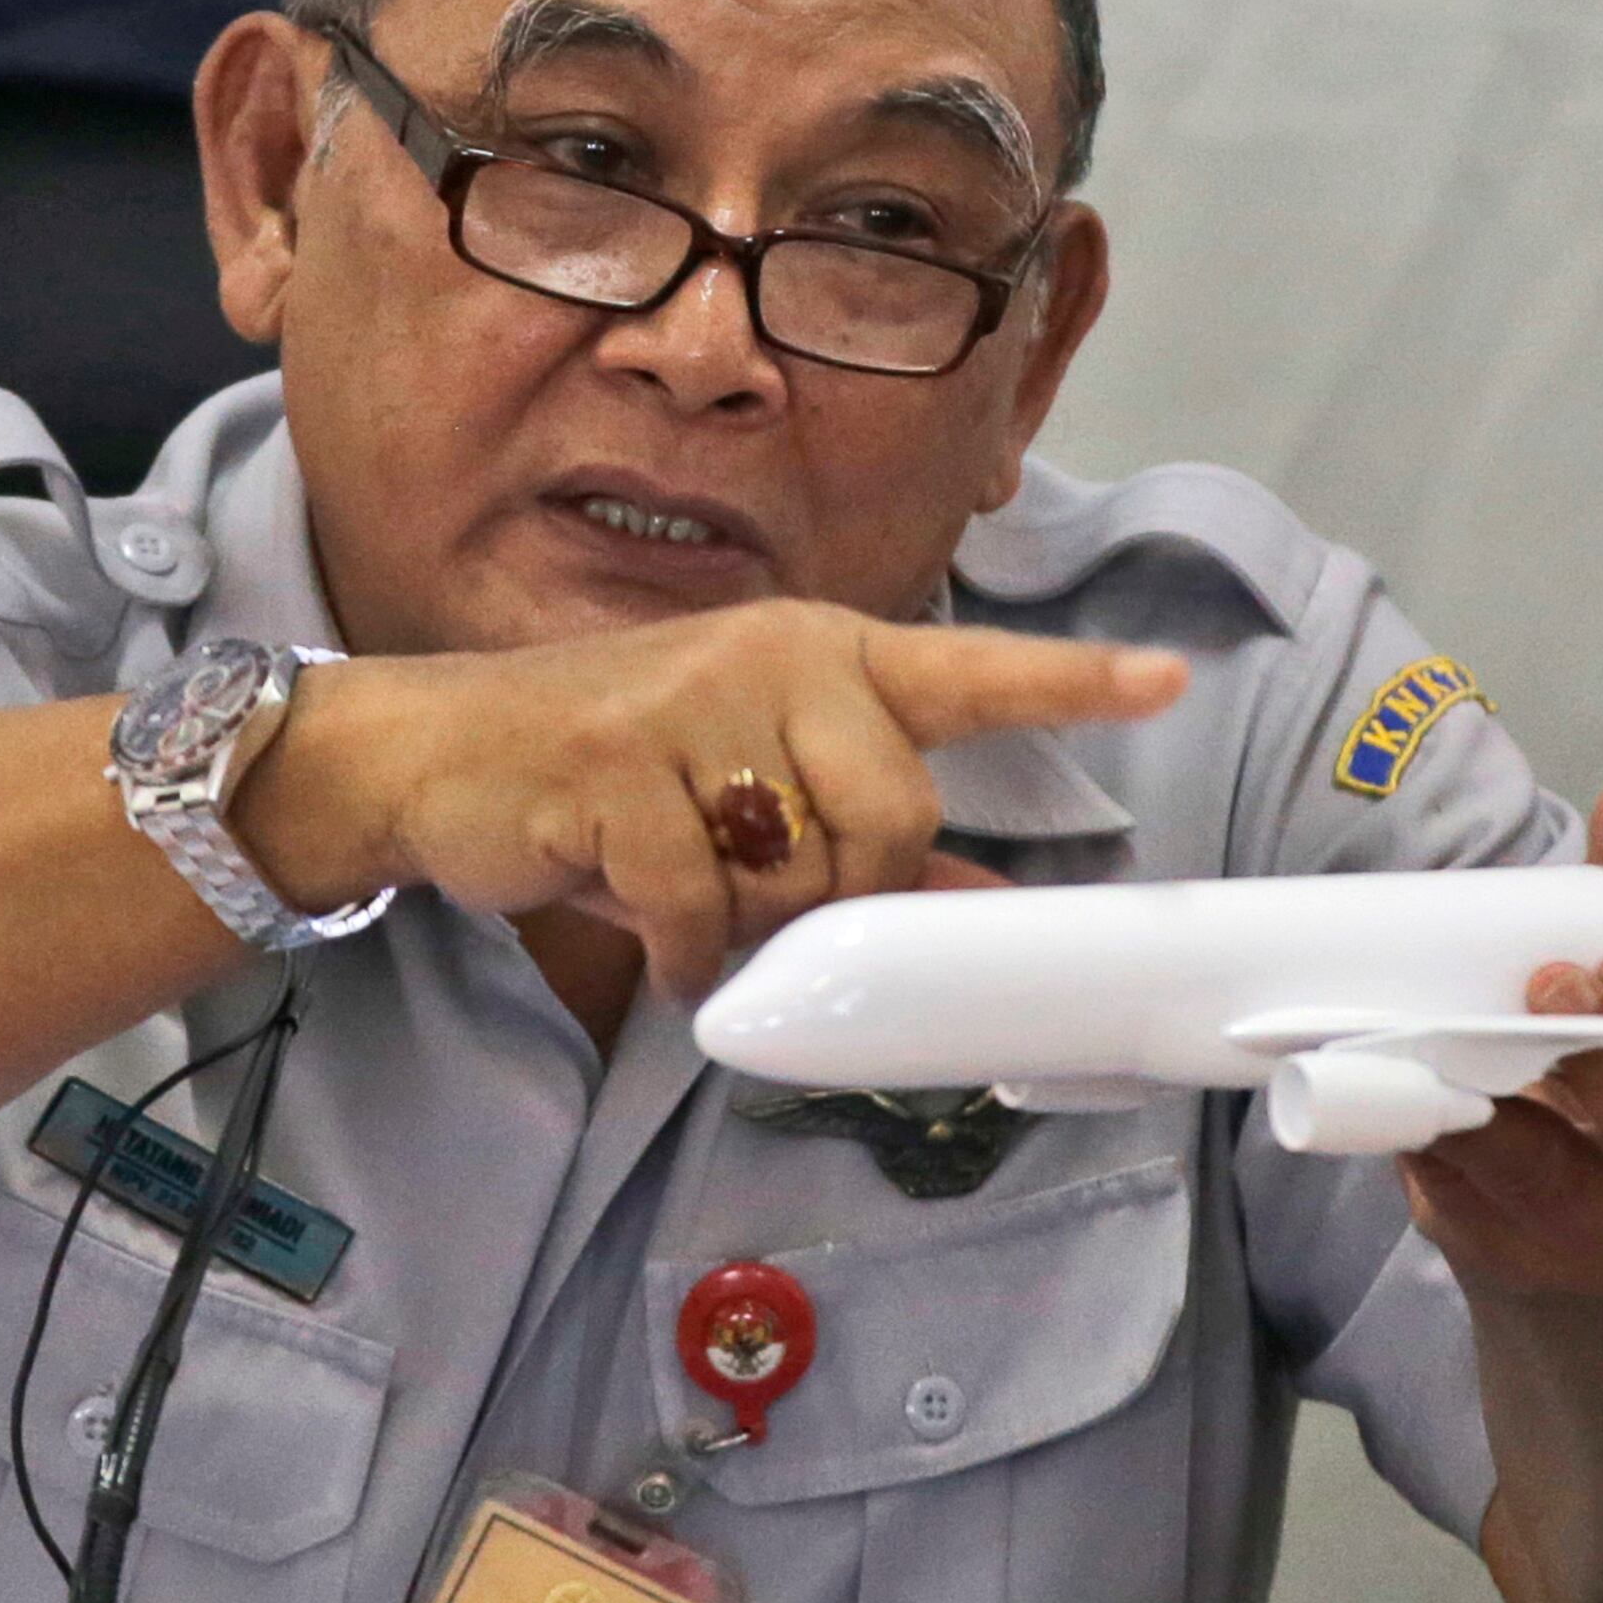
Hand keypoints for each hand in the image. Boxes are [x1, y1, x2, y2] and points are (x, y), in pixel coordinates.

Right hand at [241, 599, 1184, 998]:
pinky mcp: (619, 765)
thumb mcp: (743, 801)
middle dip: (841, 887)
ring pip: (799, 869)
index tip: (1165, 682)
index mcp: (820, 656)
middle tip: (766, 891)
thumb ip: (867, 845)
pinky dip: (682, 946)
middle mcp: (772, 657)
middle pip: (894, 815)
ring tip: (683, 886)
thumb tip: (985, 906)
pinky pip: (702, 906)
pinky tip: (644, 918)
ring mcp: (693, 702)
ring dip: (748, 918)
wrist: (437, 755)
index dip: (1072, 685)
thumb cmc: (608, 778)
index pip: (965, 672)